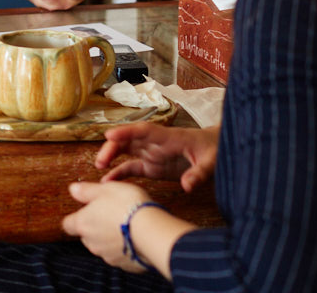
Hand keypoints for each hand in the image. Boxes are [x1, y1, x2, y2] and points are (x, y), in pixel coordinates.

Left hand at [61, 181, 152, 272]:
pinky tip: (135, 237)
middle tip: (110, 214)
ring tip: (126, 225)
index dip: (75, 217)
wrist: (152, 231)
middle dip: (95, 227)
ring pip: (103, 246)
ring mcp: (109, 256)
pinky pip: (121, 255)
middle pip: (86, 236)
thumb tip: (73, 189)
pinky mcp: (125, 265)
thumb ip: (86, 190)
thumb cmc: (128, 206)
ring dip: (110, 238)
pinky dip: (125, 247)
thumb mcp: (105, 189)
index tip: (85, 211)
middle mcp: (92, 243)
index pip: (67, 224)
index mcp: (83, 224)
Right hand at [95, 123, 218, 192]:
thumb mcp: (211, 161)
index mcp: (167, 137)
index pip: (143, 130)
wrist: (217, 150)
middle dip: (112, 147)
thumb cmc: (214, 150)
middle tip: (101, 162)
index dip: (126, 132)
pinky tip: (108, 182)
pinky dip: (119, 173)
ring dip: (110, 156)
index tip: (109, 136)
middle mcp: (155, 143)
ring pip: (125, 151)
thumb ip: (199, 173)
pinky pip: (131, 168)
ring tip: (99, 169)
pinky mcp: (152, 167)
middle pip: (128, 140)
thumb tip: (187, 186)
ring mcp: (151, 154)